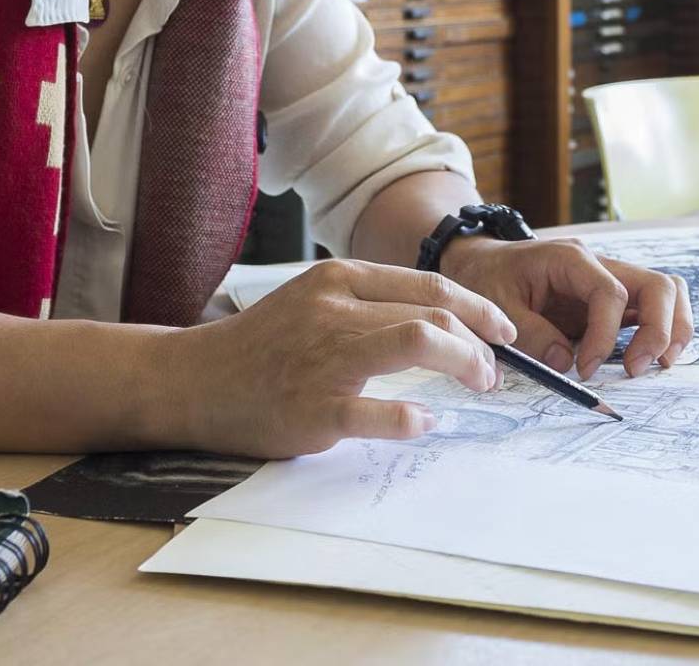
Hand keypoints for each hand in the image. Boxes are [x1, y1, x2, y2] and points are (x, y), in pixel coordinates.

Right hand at [175, 258, 517, 457]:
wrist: (196, 381)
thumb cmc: (263, 344)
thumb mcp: (313, 300)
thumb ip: (368, 302)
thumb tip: (439, 319)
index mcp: (339, 278)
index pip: (429, 283)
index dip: (477, 308)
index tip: (502, 329)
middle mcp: (336, 309)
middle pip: (434, 311)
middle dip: (479, 342)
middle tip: (493, 370)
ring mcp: (326, 358)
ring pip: (419, 342)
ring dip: (464, 365)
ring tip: (478, 387)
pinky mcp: (316, 409)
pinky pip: (383, 412)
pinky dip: (415, 417)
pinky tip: (425, 421)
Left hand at [441, 236, 692, 379]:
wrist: (481, 262)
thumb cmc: (488, 279)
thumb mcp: (496, 305)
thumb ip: (530, 333)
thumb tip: (566, 361)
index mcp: (570, 259)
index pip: (611, 293)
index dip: (605, 336)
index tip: (585, 370)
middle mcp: (599, 265)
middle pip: (658, 286)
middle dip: (659, 330)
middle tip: (636, 370)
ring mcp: (609, 280)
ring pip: (666, 292)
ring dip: (671, 330)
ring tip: (657, 365)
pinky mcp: (611, 300)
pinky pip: (652, 308)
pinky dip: (661, 332)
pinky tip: (649, 359)